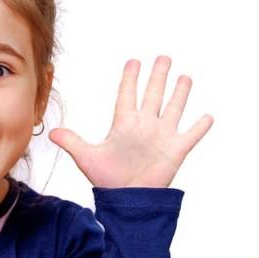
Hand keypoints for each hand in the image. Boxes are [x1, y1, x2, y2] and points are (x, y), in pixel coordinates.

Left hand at [48, 56, 212, 188]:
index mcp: (124, 124)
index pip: (127, 94)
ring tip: (185, 77)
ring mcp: (162, 137)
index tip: (134, 61)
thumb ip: (73, 142)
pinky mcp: (176, 150)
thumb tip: (51, 133)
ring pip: (173, 108)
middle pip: (153, 95)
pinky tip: (208, 116)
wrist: (127, 200)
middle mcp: (145, 126)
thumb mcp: (87, 158)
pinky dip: (200, 126)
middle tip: (164, 58)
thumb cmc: (108, 180)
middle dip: (158, 76)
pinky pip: (191, 135)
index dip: (130, 78)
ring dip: (180, 93)